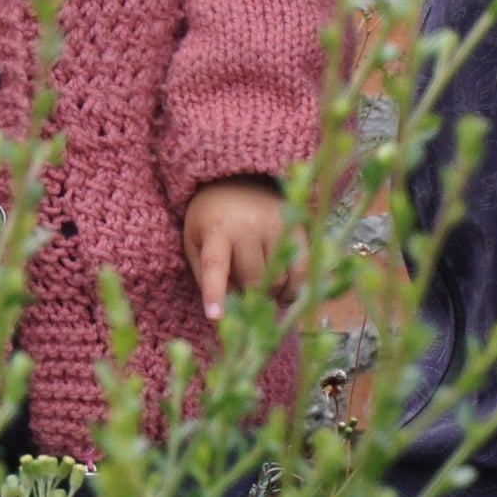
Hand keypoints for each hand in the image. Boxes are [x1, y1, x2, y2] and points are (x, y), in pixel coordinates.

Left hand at [182, 175, 287, 321]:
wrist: (237, 179)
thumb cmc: (211, 219)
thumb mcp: (194, 242)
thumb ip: (204, 275)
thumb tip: (226, 311)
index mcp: (216, 230)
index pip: (215, 265)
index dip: (215, 293)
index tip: (215, 318)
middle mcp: (247, 226)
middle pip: (253, 280)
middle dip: (250, 297)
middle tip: (246, 297)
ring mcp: (275, 225)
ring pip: (279, 279)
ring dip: (272, 294)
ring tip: (264, 292)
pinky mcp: (296, 226)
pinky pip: (302, 268)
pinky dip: (295, 288)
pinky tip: (286, 294)